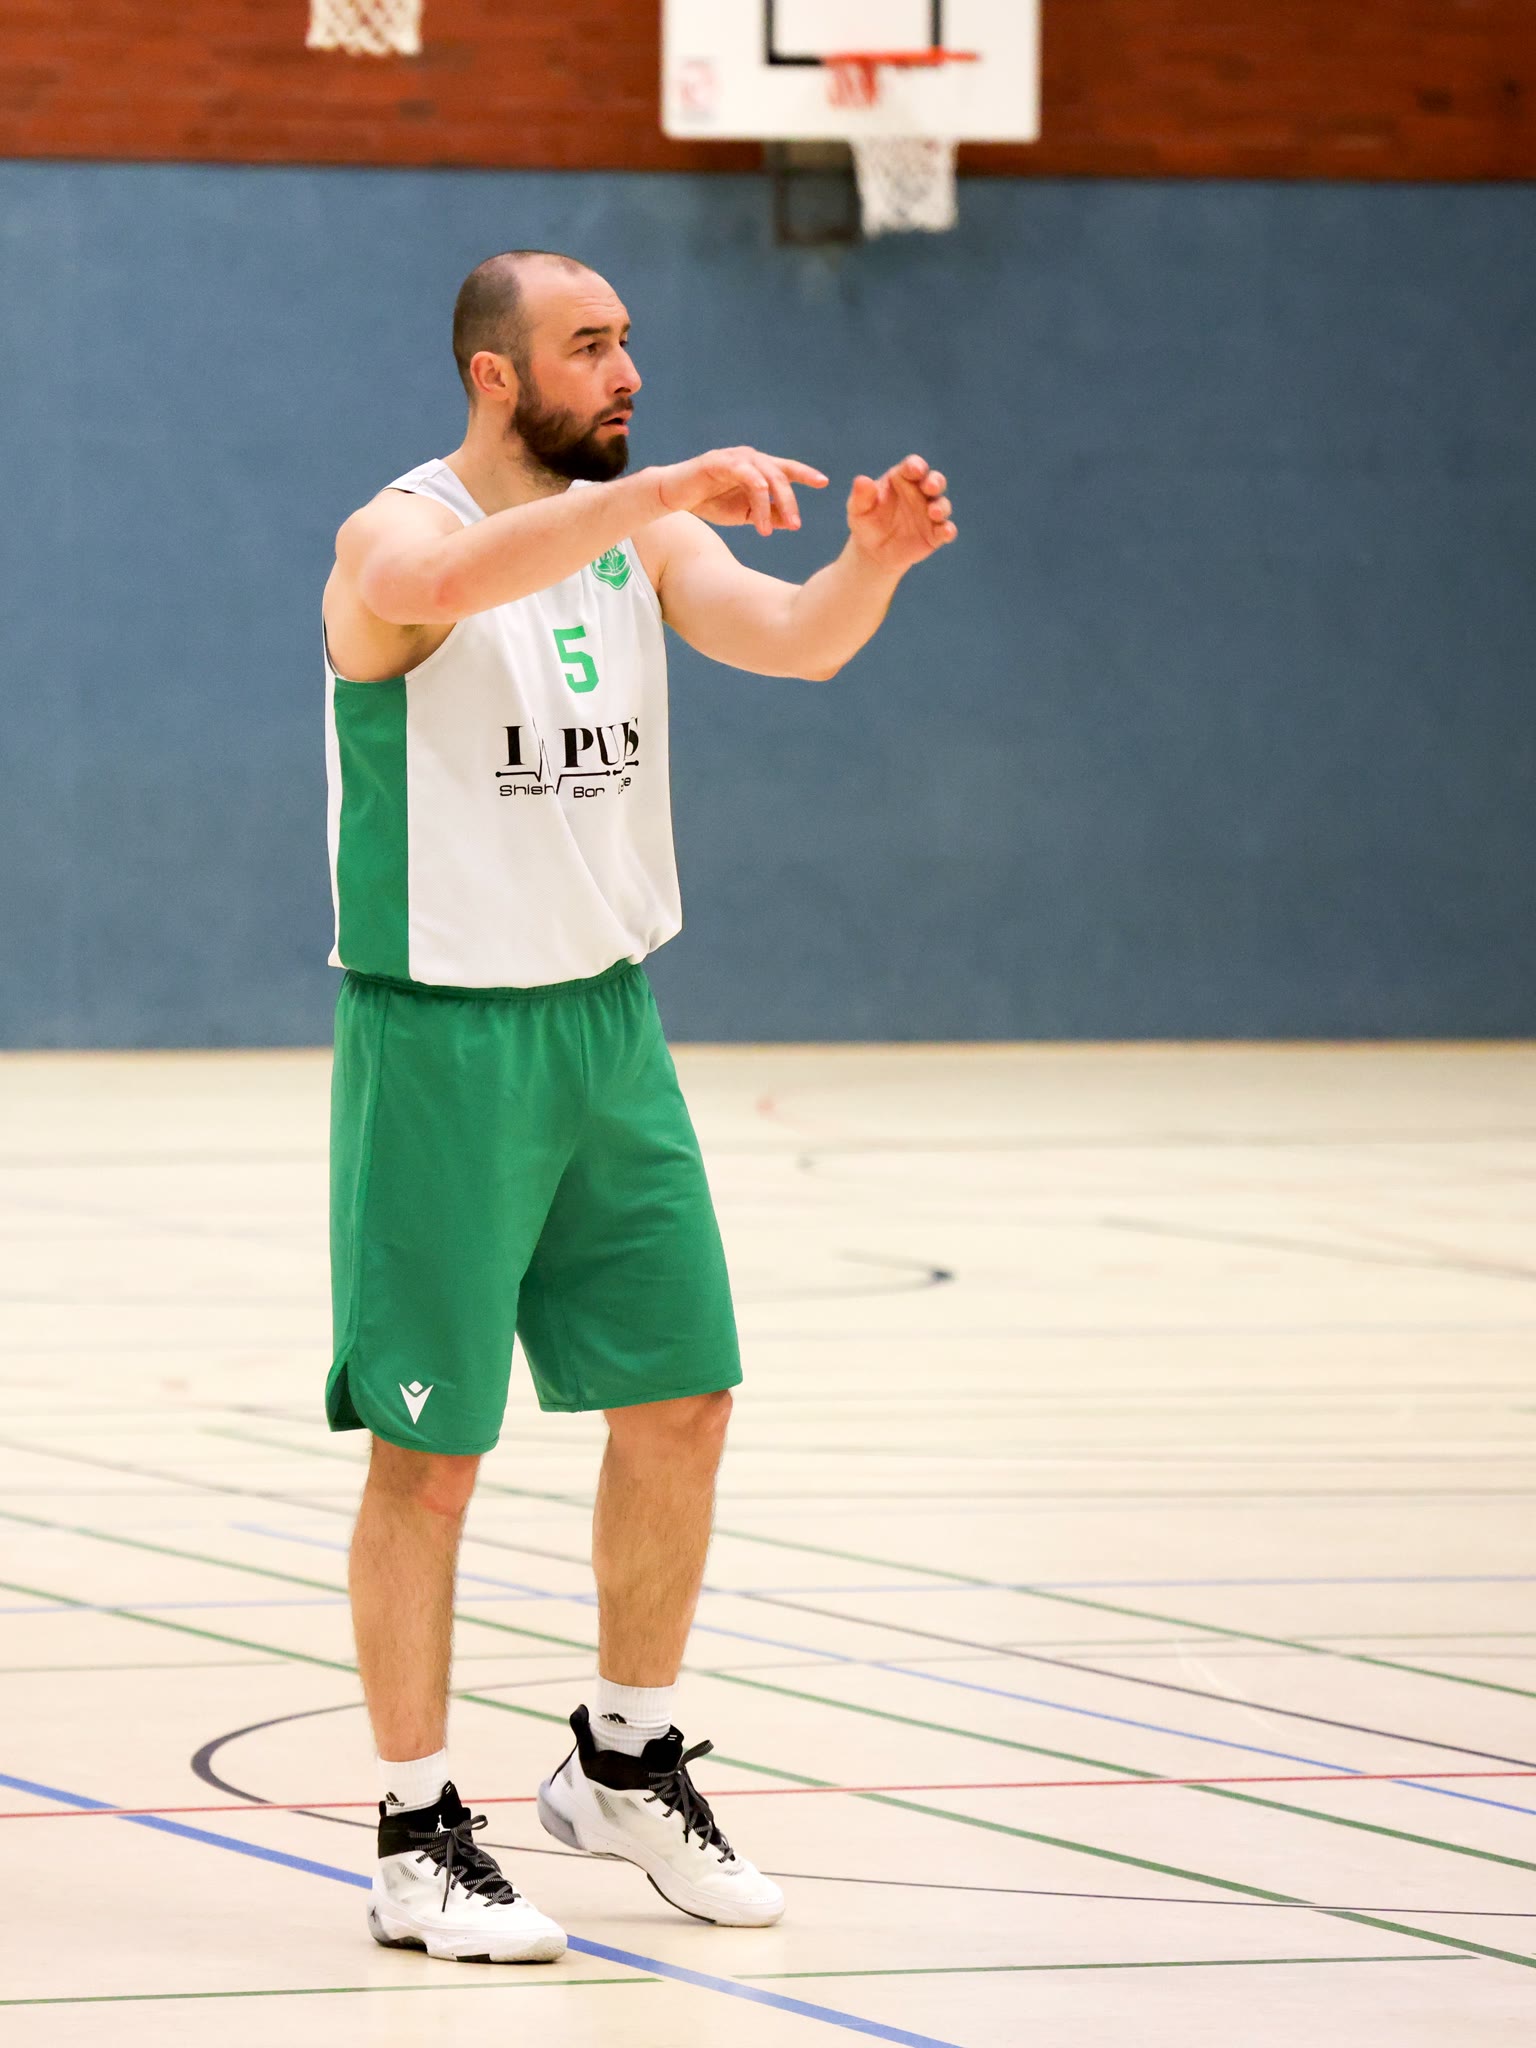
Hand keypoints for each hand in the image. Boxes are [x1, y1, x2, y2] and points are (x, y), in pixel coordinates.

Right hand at [652, 447, 828, 538]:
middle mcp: (749, 458)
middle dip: (790, 501)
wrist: (674, 497)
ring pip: (764, 475)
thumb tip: (790, 521)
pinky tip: (760, 504)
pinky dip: (755, 488)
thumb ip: (767, 514)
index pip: (786, 469)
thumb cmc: (709, 502)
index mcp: (758, 468)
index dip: (805, 474)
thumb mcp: (744, 514)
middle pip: (779, 474)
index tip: (823, 483)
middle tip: (796, 525)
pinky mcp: (718, 462)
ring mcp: (734, 458)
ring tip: (772, 529)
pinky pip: (743, 472)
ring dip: (771, 503)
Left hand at [846, 455, 955, 572]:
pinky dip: (948, 530)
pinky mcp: (935, 534)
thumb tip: (861, 481)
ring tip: (933, 512)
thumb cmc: (866, 523)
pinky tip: (945, 532)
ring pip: (942, 505)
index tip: (914, 470)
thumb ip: (861, 496)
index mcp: (902, 479)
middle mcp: (920, 493)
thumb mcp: (858, 509)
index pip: (913, 467)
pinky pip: (945, 530)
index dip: (915, 466)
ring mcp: (930, 513)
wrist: (873, 552)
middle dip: (935, 482)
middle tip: (930, 486)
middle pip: (934, 481)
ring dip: (941, 507)